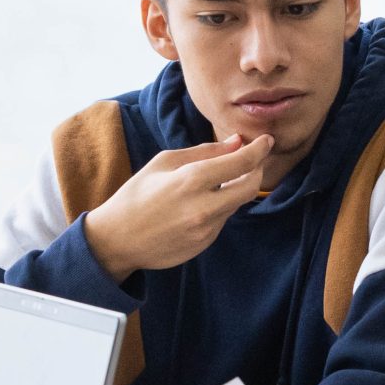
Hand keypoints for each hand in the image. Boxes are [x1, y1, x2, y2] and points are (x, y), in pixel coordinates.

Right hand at [83, 134, 273, 281]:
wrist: (118, 239)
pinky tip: (197, 205)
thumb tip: (237, 142)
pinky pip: (222, 219)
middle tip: (253, 160)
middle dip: (257, 171)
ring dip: (234, 189)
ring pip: (236, 203)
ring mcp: (206, 229)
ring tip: (215, 181)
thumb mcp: (164, 162)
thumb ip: (205, 152)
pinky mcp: (205, 243)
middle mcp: (203, 206)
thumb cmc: (137, 194)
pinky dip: (219, 207)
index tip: (267, 141)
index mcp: (191, 180)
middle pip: (251, 187)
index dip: (259, 150)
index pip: (241, 162)